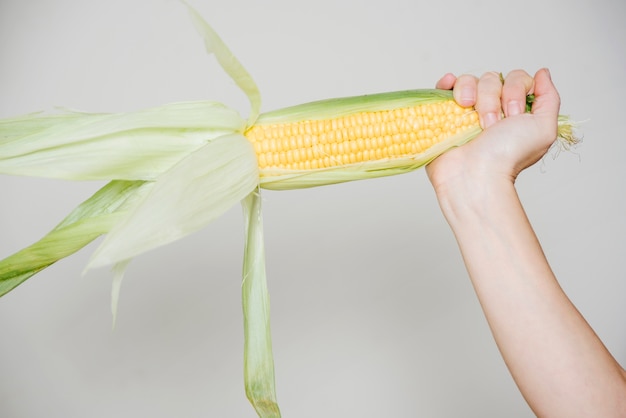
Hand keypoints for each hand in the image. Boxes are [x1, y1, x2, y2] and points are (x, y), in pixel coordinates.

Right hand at [426, 69, 560, 195]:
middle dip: (492, 100)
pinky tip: (453, 92)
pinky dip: (447, 83)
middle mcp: (491, 107)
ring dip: (472, 96)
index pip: (516, 78)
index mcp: (514, 110)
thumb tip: (542, 73)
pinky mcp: (444, 113)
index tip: (512, 117)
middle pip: (492, 78)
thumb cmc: (509, 157)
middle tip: (492, 126)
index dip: (515, 92)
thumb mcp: (543, 129)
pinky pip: (445, 86)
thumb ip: (549, 98)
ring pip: (470, 80)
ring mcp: (466, 110)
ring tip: (472, 122)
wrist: (476, 174)